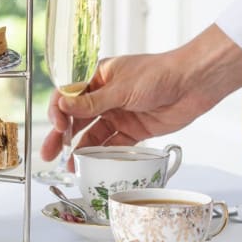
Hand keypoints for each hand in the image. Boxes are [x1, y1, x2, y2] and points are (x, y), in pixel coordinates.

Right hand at [40, 24, 241, 161]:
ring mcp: (119, 114)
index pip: (69, 96)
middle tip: (48, 154)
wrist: (193, 84)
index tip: (59, 127)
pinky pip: (113, 146)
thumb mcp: (122, 88)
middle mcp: (105, 96)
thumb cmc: (159, 74)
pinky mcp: (134, 131)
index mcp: (99, 77)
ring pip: (93, 136)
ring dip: (80, 150)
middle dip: (61, 136)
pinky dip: (102, 156)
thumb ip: (92, 102)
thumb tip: (63, 106)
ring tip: (70, 167)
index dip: (59, 112)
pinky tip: (93, 166)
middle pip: (77, 119)